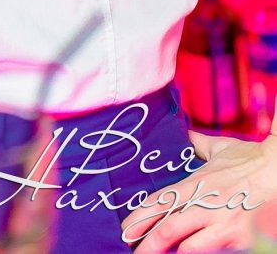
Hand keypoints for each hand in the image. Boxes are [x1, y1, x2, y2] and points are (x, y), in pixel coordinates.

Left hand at [120, 129, 276, 250]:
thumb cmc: (250, 159)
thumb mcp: (219, 148)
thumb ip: (197, 144)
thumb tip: (183, 132)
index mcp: (197, 183)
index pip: (160, 202)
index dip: (139, 218)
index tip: (125, 229)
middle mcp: (206, 204)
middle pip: (168, 229)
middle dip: (147, 244)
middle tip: (132, 251)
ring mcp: (224, 225)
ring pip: (189, 248)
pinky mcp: (241, 240)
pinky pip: (214, 253)